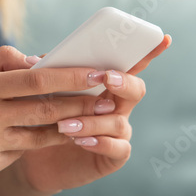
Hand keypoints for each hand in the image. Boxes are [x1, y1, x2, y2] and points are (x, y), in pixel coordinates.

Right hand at [0, 44, 164, 187]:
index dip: (71, 77)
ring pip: (41, 135)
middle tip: (114, 97)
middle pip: (45, 109)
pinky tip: (62, 133)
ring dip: (73, 126)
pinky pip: (21, 151)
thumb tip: (37, 59)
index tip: (99, 72)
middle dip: (84, 102)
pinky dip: (40, 141)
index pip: (35, 80)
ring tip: (100, 118)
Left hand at [11, 35, 171, 194]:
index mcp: (104, 85)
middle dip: (123, 81)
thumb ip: (44, 73)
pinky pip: (118, 149)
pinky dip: (100, 143)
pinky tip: (80, 141)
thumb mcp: (41, 92)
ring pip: (119, 122)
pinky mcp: (112, 157)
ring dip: (93, 120)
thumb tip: (35, 59)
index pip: (129, 64)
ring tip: (65, 124)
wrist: (32, 157)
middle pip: (136, 89)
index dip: (148, 51)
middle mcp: (116, 106)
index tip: (162, 38)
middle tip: (105, 78)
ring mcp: (117, 132)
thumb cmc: (41, 117)